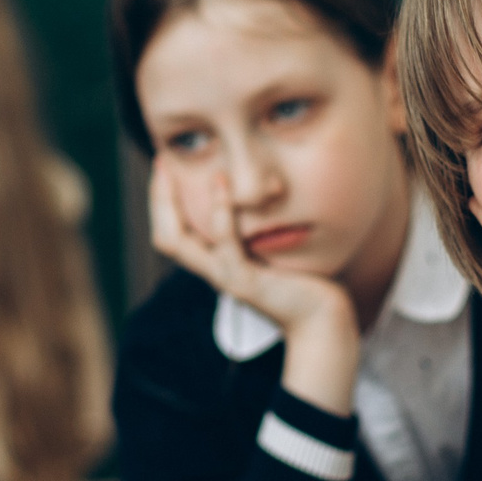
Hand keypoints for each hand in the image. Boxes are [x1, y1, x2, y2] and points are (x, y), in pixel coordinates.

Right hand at [149, 161, 359, 413]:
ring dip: (171, 203)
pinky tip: (223, 184)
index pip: (172, 233)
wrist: (323, 318)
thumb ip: (258, 226)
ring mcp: (227, 278)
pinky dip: (219, 211)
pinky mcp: (246, 282)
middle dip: (157, 199)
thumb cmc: (303, 278)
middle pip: (165, 238)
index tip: (165, 165)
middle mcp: (214, 271)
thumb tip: (257, 190)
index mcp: (217, 263)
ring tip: (176, 168)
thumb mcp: (271, 245)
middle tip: (161, 162)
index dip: (162, 201)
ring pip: (179, 243)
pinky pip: (225, 244)